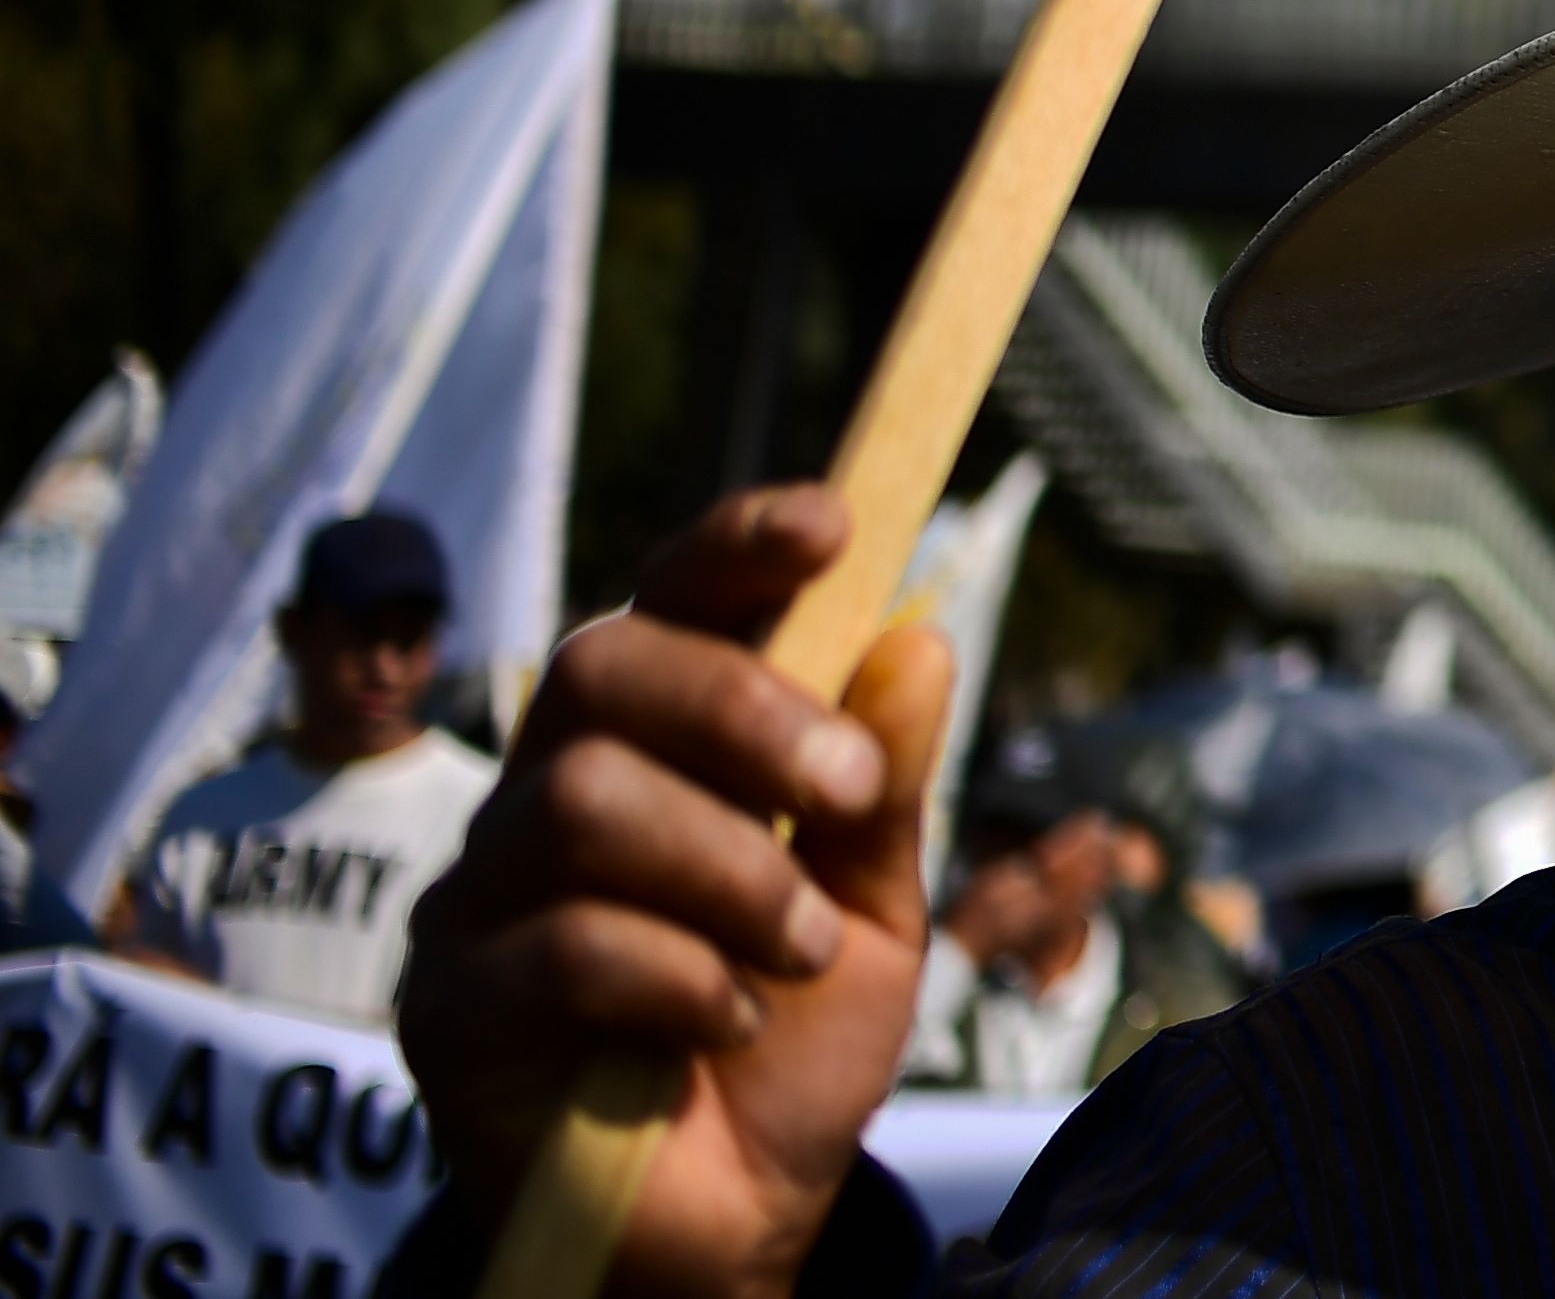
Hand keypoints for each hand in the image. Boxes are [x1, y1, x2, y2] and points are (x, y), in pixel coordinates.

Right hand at [399, 487, 945, 1298]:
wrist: (735, 1219)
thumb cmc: (790, 1041)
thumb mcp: (876, 909)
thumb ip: (886, 789)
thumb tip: (917, 639)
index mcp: (659, 749)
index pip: (670, 603)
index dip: (736, 546)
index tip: (833, 526)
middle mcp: (550, 794)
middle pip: (602, 670)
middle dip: (744, 713)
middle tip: (848, 794)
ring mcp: (484, 895)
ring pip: (579, 800)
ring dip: (728, 869)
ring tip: (798, 952)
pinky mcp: (447, 1004)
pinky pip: (557, 946)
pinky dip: (675, 978)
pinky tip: (726, 1024)